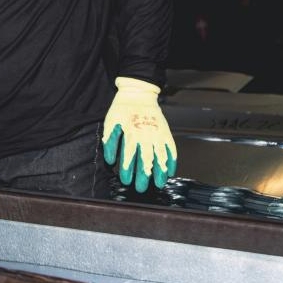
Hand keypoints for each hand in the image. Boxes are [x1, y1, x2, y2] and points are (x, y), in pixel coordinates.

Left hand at [101, 76, 176, 192]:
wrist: (138, 94)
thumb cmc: (122, 110)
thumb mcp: (111, 123)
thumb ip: (111, 141)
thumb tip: (110, 160)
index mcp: (131, 135)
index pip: (129, 156)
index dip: (128, 170)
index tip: (126, 181)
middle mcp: (145, 137)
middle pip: (145, 159)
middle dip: (143, 175)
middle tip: (142, 188)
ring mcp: (157, 135)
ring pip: (160, 156)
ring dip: (160, 171)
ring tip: (159, 183)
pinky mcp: (165, 132)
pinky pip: (171, 148)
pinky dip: (172, 160)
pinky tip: (171, 171)